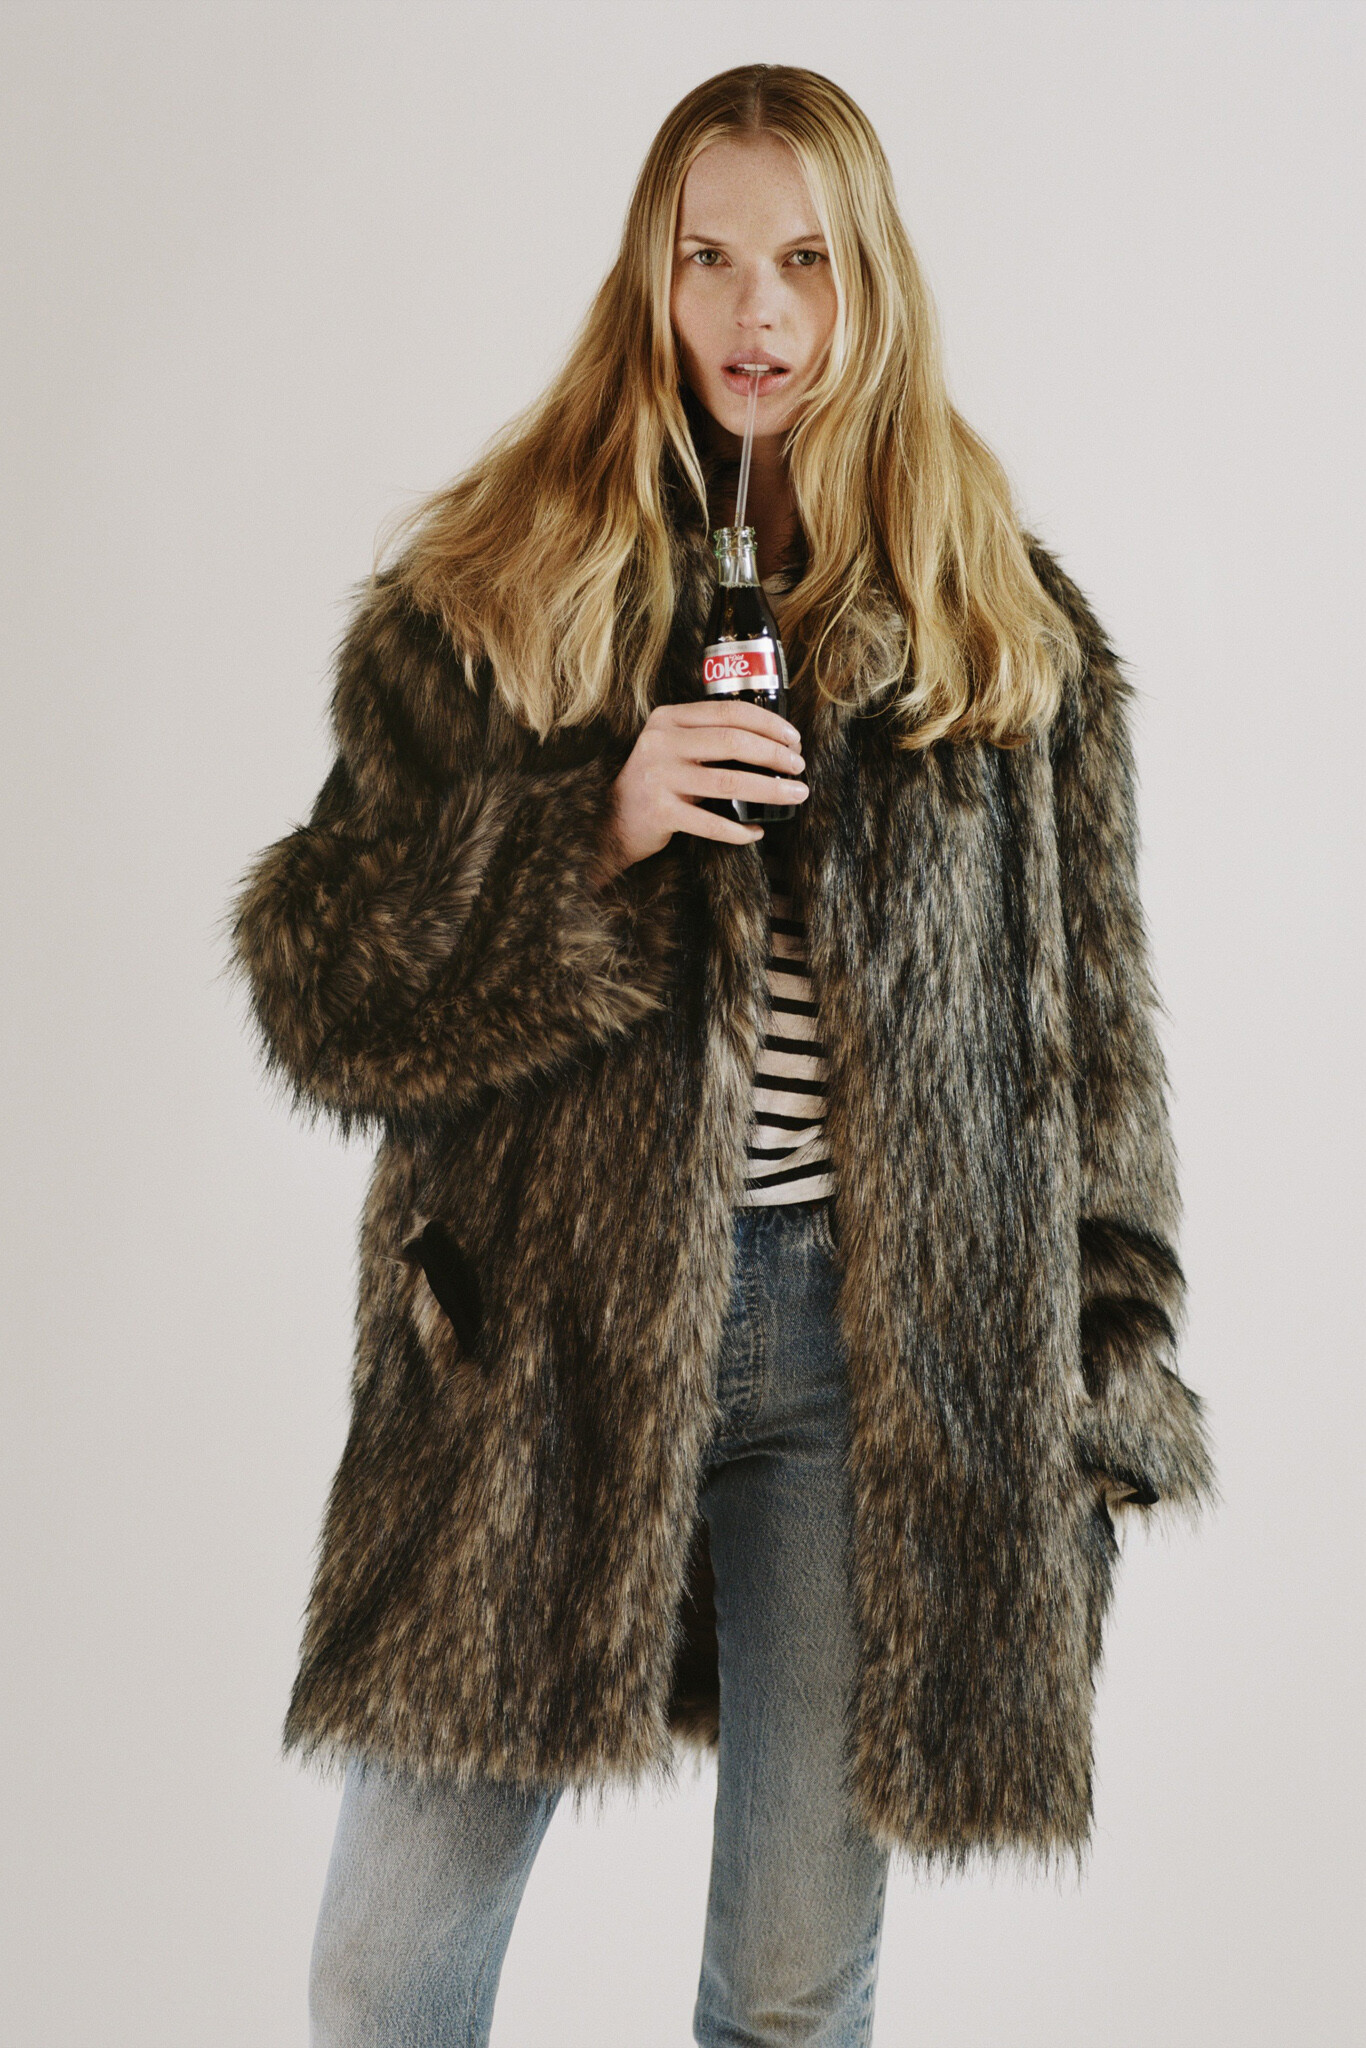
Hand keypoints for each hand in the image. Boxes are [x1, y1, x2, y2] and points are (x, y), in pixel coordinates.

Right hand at [593, 701, 808, 880]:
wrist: (613, 819)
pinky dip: (739, 830)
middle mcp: (661, 743)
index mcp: (668, 719)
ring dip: (770, 789)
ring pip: (729, 782)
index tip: (793, 738)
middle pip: (733, 742)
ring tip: (795, 794)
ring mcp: (660, 778)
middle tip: (798, 767)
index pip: (728, 711)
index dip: (768, 723)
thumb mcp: (672, 745)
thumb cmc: (656, 781)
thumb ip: (706, 736)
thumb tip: (770, 741)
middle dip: (775, 754)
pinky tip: (756, 832)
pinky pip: (712, 823)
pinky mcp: (661, 813)